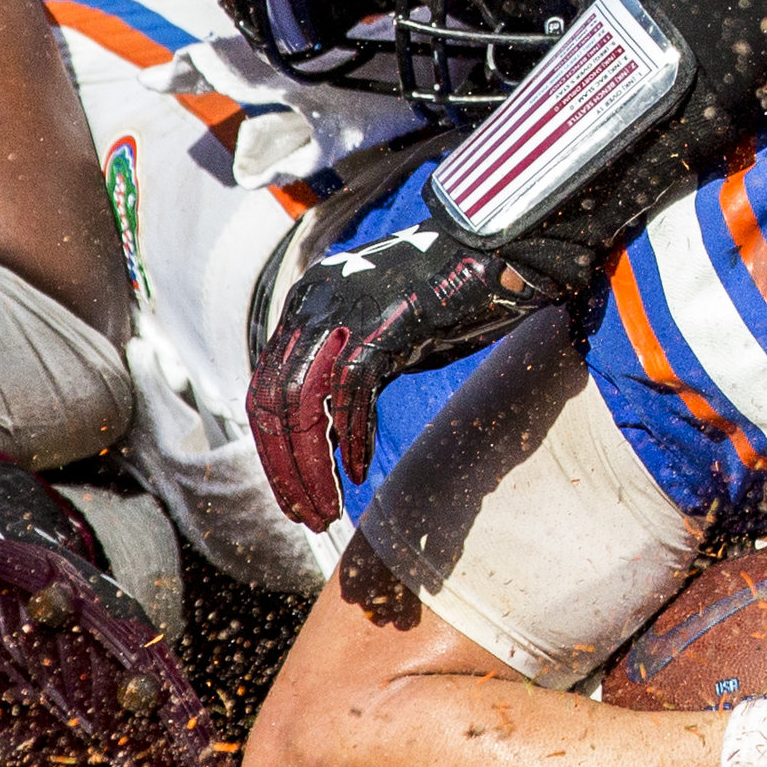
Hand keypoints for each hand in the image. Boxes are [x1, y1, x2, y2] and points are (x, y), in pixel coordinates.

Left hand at [247, 223, 547, 530]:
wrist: (501, 250)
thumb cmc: (451, 296)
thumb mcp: (384, 335)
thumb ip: (346, 375)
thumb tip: (325, 440)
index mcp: (307, 301)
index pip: (264, 389)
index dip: (274, 449)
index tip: (294, 494)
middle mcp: (313, 301)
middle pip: (271, 401)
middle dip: (284, 468)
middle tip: (307, 515)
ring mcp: (344, 308)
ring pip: (301, 403)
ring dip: (310, 467)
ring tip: (329, 509)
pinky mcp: (382, 321)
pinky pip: (349, 393)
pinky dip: (352, 439)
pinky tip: (361, 471)